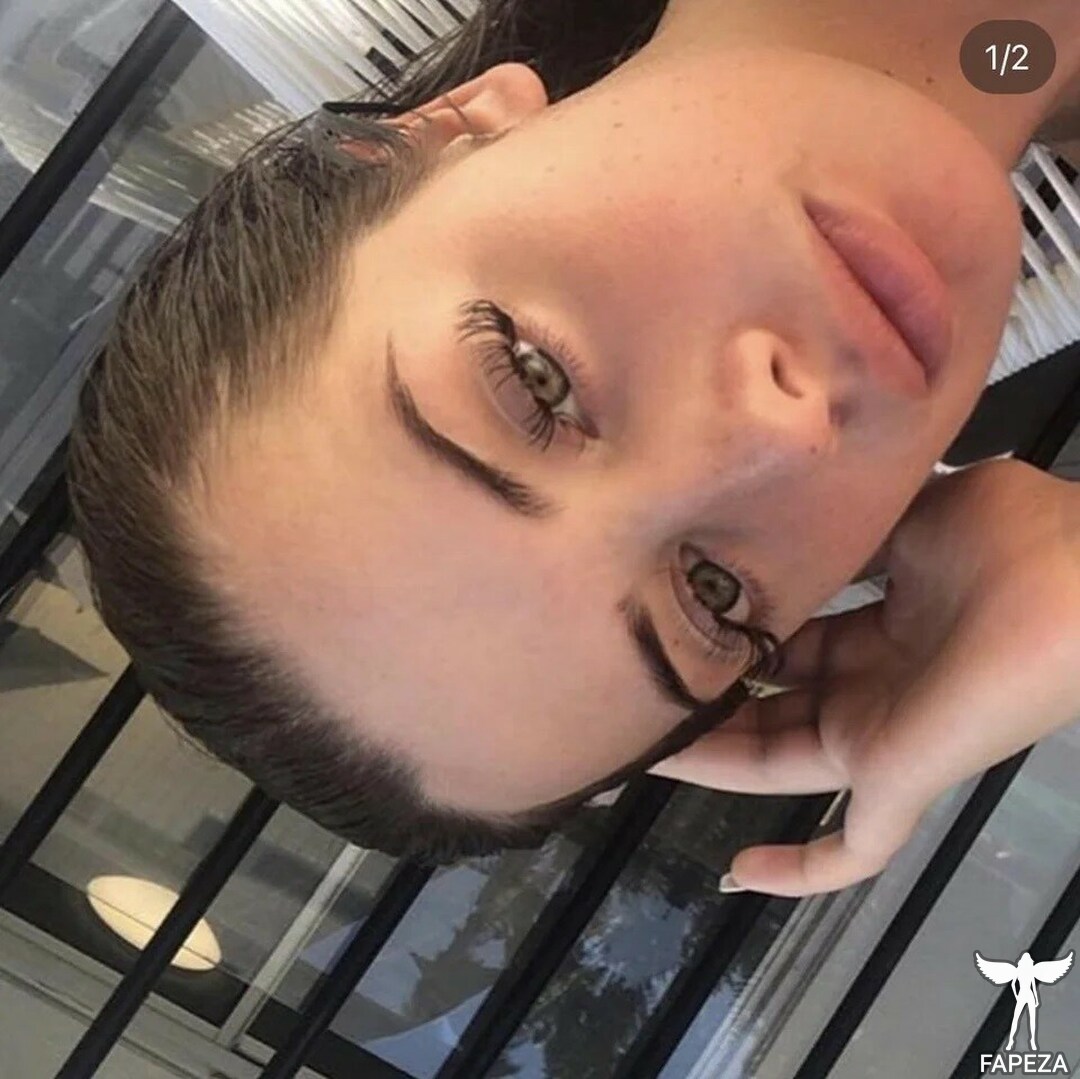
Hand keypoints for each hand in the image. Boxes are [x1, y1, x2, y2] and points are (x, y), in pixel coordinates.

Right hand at [648, 459, 1079, 896]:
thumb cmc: (1012, 542)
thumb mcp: (911, 514)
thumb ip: (847, 528)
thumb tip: (777, 506)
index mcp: (880, 627)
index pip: (788, 641)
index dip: (732, 633)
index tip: (669, 617)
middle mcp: (871, 687)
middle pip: (767, 703)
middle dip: (702, 697)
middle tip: (625, 684)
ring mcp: (880, 739)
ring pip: (776, 764)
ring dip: (706, 762)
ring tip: (628, 746)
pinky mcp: (898, 779)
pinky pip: (850, 850)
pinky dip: (799, 870)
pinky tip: (735, 873)